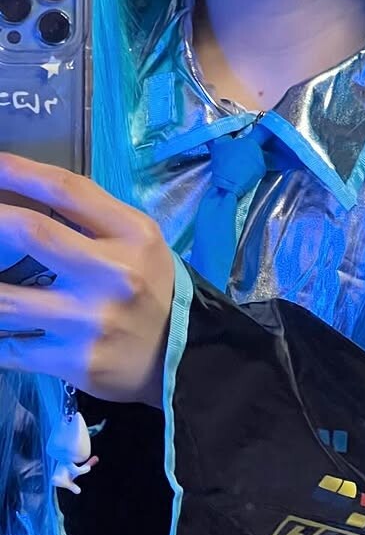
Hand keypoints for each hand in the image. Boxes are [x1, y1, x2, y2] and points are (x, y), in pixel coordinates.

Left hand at [0, 155, 174, 405]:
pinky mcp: (74, 361)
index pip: (69, 191)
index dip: (21, 172)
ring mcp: (90, 320)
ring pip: (6, 301)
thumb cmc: (149, 285)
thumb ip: (92, 217)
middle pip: (33, 233)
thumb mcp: (138, 241)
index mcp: (133, 234)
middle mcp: (113, 273)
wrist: (178, 354)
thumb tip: (26, 191)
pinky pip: (10, 349)